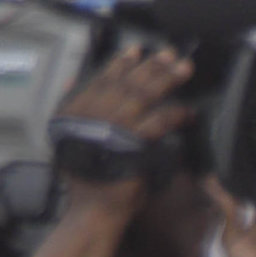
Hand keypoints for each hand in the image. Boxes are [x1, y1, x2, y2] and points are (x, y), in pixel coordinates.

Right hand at [56, 43, 192, 219]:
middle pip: (127, 81)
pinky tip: (188, 111)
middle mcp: (94, 112)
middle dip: (151, 65)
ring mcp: (113, 126)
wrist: (93, 206)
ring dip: (167, 79)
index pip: (102, 77)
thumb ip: (71, 105)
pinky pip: (158, 121)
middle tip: (170, 54)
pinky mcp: (132, 142)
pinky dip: (174, 113)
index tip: (137, 50)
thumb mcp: (66, 136)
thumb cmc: (85, 178)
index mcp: (77, 108)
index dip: (121, 62)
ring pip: (143, 95)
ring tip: (184, 69)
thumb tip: (73, 80)